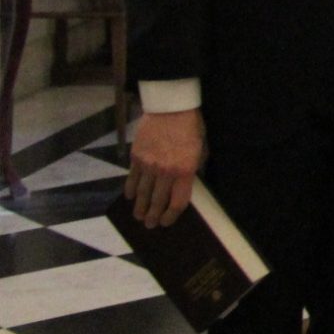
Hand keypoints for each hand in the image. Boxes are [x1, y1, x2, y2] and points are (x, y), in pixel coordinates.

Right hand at [125, 110, 204, 228]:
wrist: (171, 108)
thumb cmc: (191, 127)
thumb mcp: (201, 149)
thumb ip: (194, 168)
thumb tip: (188, 183)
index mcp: (185, 171)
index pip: (177, 202)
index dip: (171, 216)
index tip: (167, 222)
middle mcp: (165, 172)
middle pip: (157, 201)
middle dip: (153, 216)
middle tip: (150, 225)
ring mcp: (148, 165)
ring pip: (143, 193)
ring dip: (140, 208)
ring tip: (139, 217)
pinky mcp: (136, 157)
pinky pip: (132, 179)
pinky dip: (131, 190)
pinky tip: (131, 198)